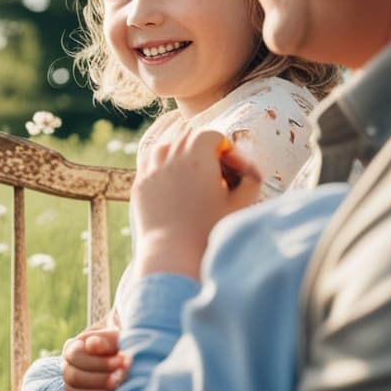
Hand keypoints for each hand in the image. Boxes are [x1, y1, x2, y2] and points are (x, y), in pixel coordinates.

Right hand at [61, 328, 129, 390]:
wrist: (131, 359)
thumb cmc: (124, 344)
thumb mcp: (119, 337)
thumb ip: (106, 339)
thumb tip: (92, 345)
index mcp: (73, 348)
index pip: (75, 356)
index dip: (98, 361)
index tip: (122, 360)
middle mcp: (68, 368)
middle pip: (73, 377)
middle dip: (100, 379)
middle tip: (124, 377)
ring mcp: (73, 388)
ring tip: (122, 389)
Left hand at [132, 130, 260, 279]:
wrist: (173, 254)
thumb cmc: (210, 230)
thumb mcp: (240, 204)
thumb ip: (251, 180)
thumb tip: (251, 170)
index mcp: (198, 157)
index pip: (212, 136)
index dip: (226, 149)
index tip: (232, 170)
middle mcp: (171, 157)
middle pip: (188, 136)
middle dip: (204, 149)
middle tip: (216, 173)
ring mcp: (151, 170)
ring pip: (166, 145)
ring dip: (180, 152)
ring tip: (193, 174)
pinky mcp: (140, 185)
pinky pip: (149, 162)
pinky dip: (161, 163)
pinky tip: (172, 179)